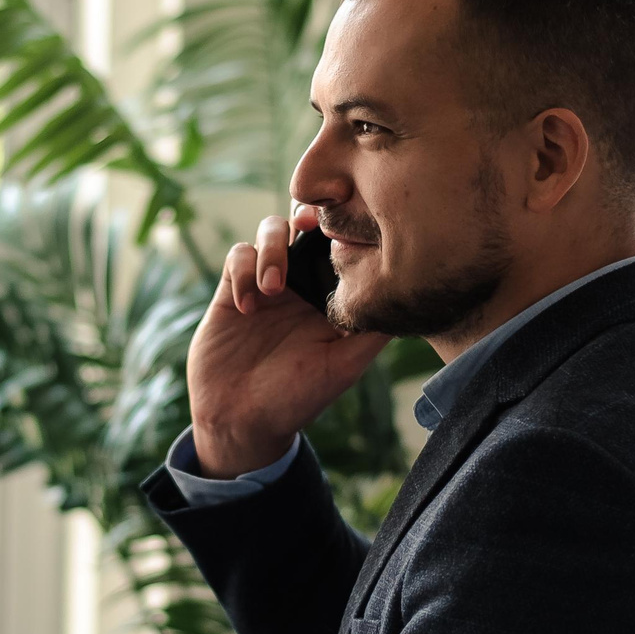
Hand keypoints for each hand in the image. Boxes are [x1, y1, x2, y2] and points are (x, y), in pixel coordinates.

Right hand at [186, 208, 389, 475]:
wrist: (240, 421)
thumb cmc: (297, 398)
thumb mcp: (344, 366)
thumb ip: (371, 330)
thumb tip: (402, 293)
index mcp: (332, 295)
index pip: (343, 244)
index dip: (347, 226)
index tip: (347, 231)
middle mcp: (302, 282)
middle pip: (307, 222)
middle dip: (310, 213)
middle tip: (311, 223)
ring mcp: (266, 283)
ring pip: (271, 230)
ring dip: (273, 248)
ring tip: (274, 288)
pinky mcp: (232, 289)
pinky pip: (238, 256)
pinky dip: (243, 271)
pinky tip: (247, 307)